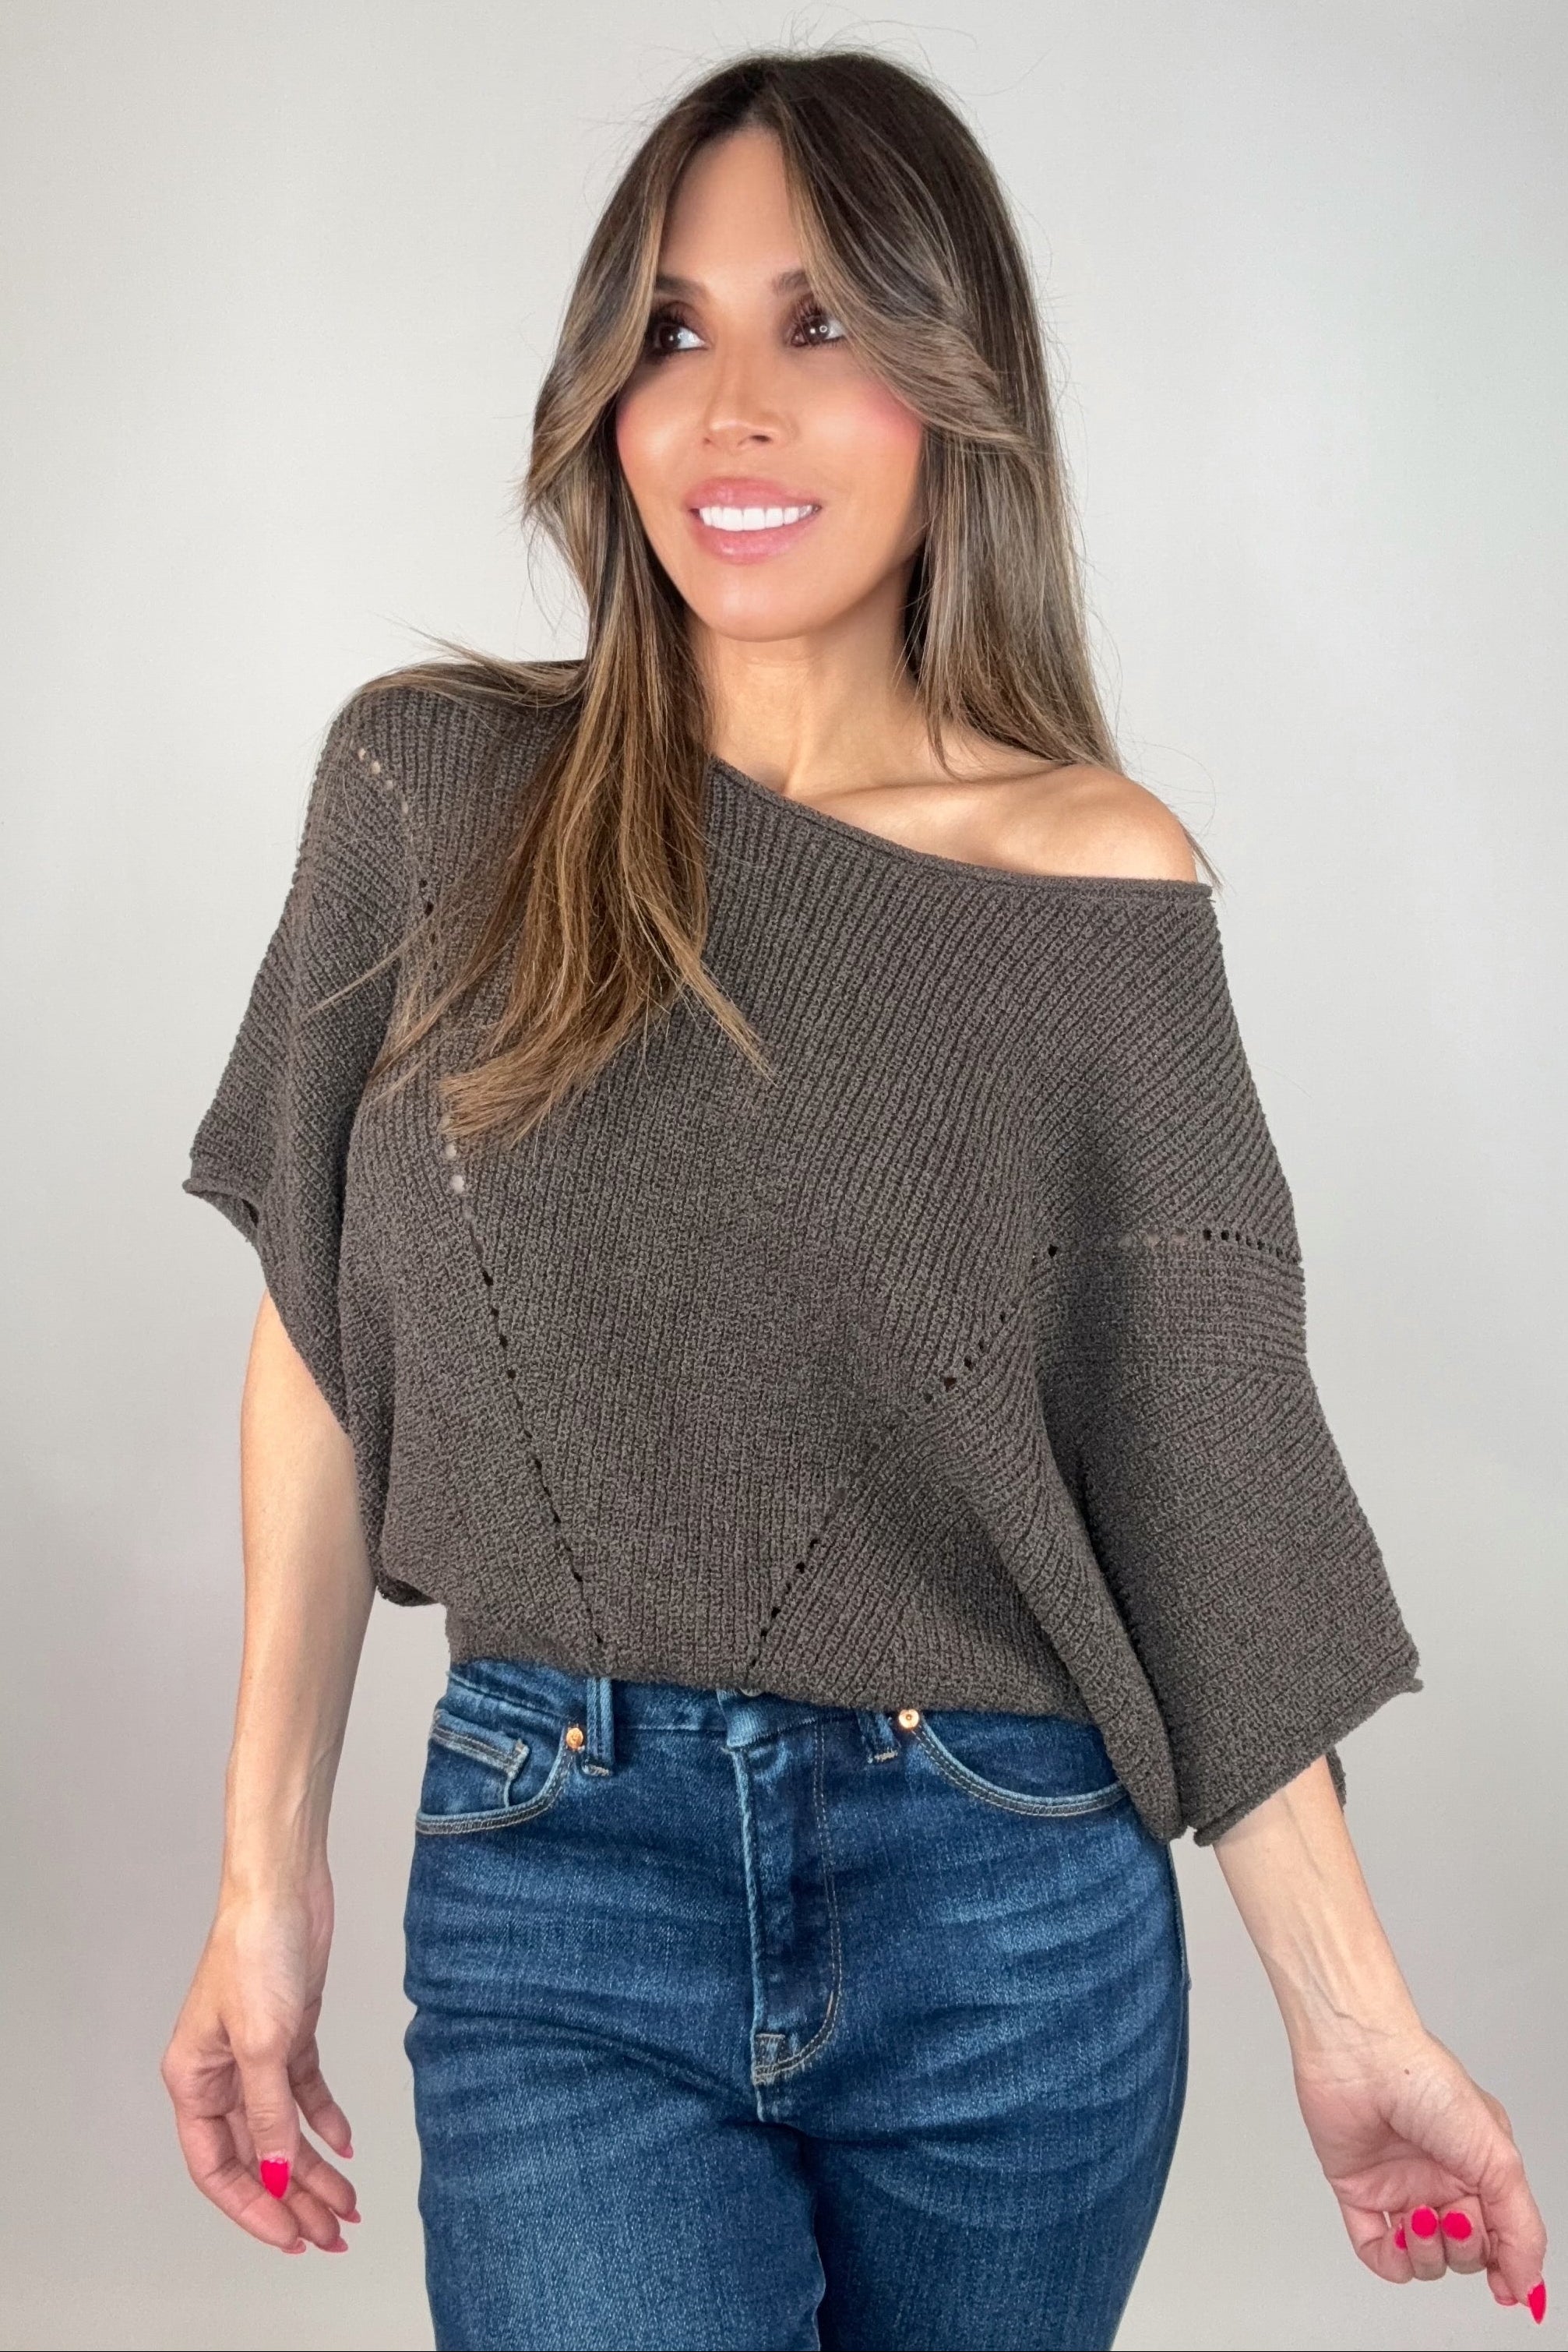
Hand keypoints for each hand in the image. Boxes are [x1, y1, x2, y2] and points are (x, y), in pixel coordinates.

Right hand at [161, 1875, 358, 2253]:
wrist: (285, 1888)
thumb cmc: (256, 1951)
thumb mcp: (264, 2043)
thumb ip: (270, 2115)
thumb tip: (279, 2176)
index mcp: (193, 2081)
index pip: (218, 2167)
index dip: (254, 2207)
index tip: (291, 2236)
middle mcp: (220, 2074)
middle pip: (257, 2156)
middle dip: (294, 2198)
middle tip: (333, 2233)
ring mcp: (256, 2055)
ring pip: (284, 2130)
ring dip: (315, 2168)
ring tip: (348, 2204)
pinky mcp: (290, 2034)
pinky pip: (304, 2093)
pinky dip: (325, 2119)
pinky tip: (346, 2144)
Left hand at [1293, 2022, 1546, 2320]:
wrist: (1360, 2058)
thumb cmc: (1428, 2085)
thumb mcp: (1498, 2160)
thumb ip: (1521, 2230)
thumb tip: (1528, 2287)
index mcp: (1478, 2168)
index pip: (1500, 2237)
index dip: (1505, 2267)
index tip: (1505, 2288)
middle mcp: (1440, 2180)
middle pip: (1464, 2253)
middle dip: (1466, 2249)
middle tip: (1457, 2215)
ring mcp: (1399, 2187)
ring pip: (1424, 2259)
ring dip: (1428, 2253)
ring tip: (1422, 2217)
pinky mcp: (1359, 2192)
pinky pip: (1376, 2251)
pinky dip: (1391, 2258)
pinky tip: (1399, 2236)